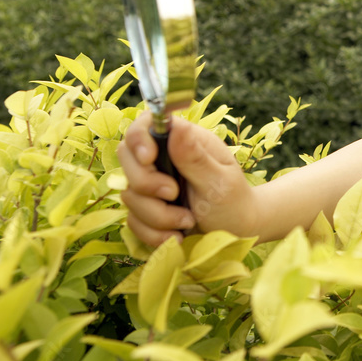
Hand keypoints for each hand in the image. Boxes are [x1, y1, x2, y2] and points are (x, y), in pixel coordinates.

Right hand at [118, 112, 257, 245]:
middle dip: (147, 183)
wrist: (234, 234)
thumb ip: (195, 157)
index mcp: (183, 141)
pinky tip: (178, 236)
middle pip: (127, 157)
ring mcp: (150, 184)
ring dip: (158, 215)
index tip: (149, 158)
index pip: (145, 125)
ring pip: (129, 194)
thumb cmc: (233, 202)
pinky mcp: (145, 210)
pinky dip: (154, 233)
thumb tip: (176, 126)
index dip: (139, 138)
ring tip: (188, 220)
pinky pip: (133, 221)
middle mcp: (163, 159)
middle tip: (174, 194)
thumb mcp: (219, 181)